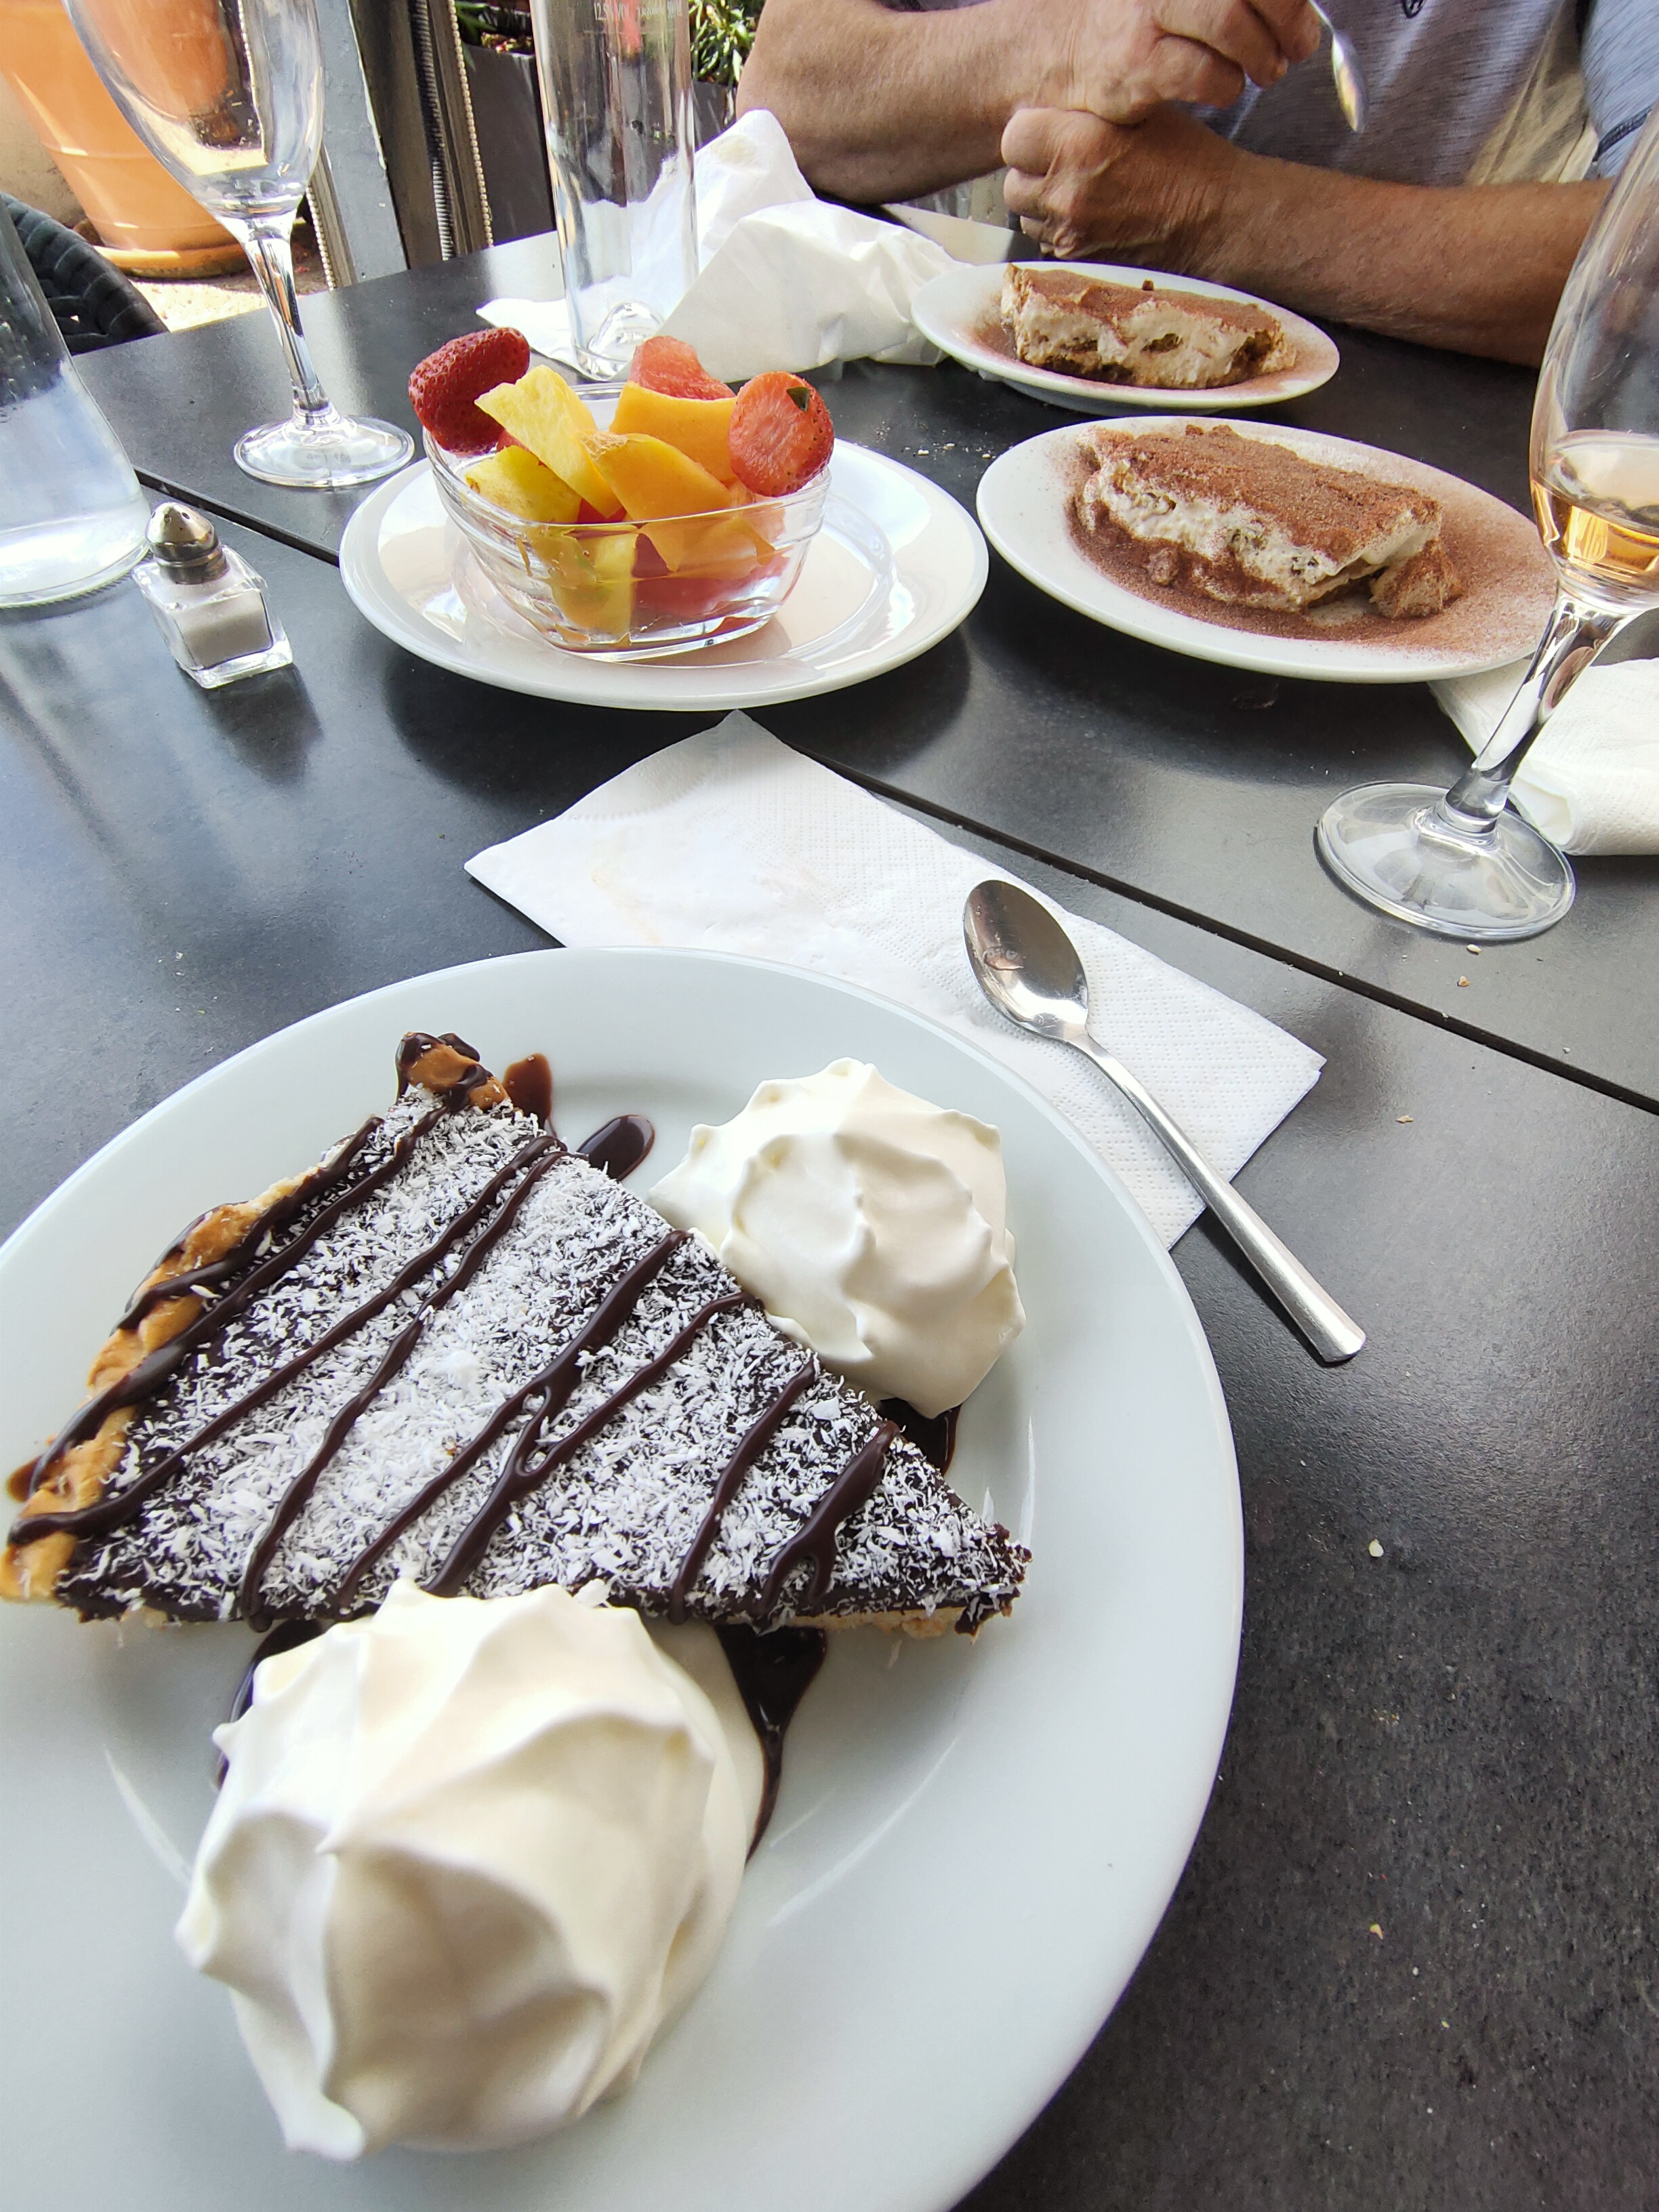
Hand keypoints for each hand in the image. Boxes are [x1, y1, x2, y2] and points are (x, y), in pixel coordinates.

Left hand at [1002, 105, 1243, 265]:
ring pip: (1028, 218)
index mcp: (1076, 145)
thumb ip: (1084, 117)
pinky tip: (1097, 223)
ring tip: (1088, 197)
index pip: (1013, 137)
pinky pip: (1050, 245)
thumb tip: (1051, 122)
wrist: (1218, 220)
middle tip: (1068, 169)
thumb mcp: (1137, 114)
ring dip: (1046, 208)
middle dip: (1033, 175)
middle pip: (1012, 184)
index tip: (1050, 137)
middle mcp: (1065, 194)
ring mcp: (1069, 236)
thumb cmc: (1187, 162)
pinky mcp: (1078, 265)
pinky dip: (1064, 234)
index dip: (1030, 135)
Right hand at [1028, 0, 1320, 122]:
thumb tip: (1294, 8)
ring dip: (1263, 56)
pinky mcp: (1135, 64)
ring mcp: (1147, 16)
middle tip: (1297, 47)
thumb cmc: (1134, 17)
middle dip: (1290, 21)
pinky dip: (1227, 85)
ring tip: (1267, 70)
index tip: (1302, 16)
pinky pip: (1203, 75)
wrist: (1057, 45)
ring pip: (1231, 25)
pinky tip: (1225, 88)